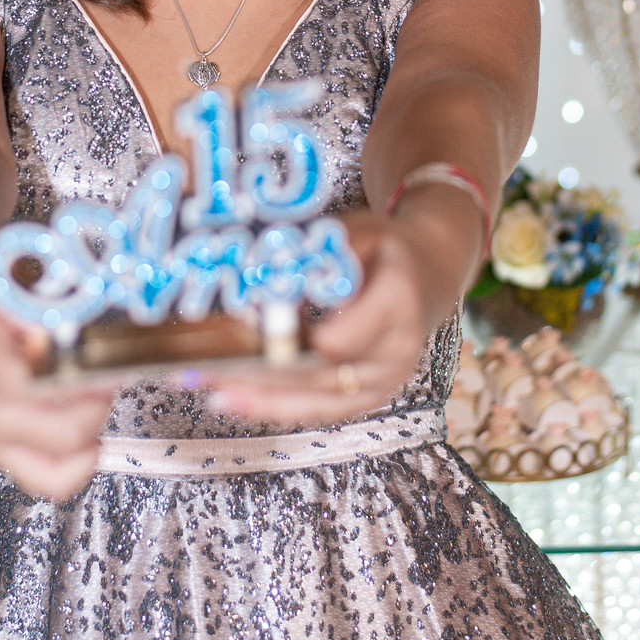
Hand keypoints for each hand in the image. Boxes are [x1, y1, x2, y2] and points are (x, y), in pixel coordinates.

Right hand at [0, 265, 116, 499]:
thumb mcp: (3, 284)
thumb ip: (35, 301)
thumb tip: (81, 318)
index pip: (24, 384)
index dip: (75, 383)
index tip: (107, 366)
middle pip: (56, 433)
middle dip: (97, 408)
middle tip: (114, 377)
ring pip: (56, 468)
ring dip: (92, 435)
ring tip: (100, 399)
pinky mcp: (6, 455)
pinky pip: (49, 481)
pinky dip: (79, 466)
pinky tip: (93, 437)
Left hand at [203, 208, 447, 427]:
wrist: (430, 274)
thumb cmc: (386, 249)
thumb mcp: (357, 231)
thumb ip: (315, 256)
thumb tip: (261, 278)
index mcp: (397, 302)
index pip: (338, 338)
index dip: (292, 340)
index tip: (245, 332)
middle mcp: (396, 350)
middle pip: (321, 376)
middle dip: (261, 379)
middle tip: (209, 373)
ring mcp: (385, 380)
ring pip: (320, 402)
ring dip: (264, 401)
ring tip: (214, 394)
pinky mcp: (372, 395)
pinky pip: (323, 408)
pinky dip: (281, 406)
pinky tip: (241, 400)